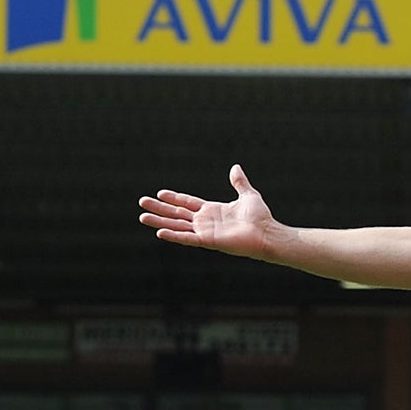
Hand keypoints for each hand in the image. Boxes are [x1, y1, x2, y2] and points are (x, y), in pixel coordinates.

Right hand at [138, 165, 279, 258]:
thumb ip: (239, 183)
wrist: (268, 233)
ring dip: (160, 222)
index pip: (188, 203)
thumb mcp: (248, 195)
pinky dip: (174, 236)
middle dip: (160, 209)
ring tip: (142, 217)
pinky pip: (188, 238)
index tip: (159, 194)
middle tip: (142, 203)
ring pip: (177, 226)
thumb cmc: (261, 218)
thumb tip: (235, 168)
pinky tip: (159, 232)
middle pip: (177, 214)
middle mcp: (206, 221)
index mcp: (213, 210)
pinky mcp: (209, 241)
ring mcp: (206, 232)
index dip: (174, 199)